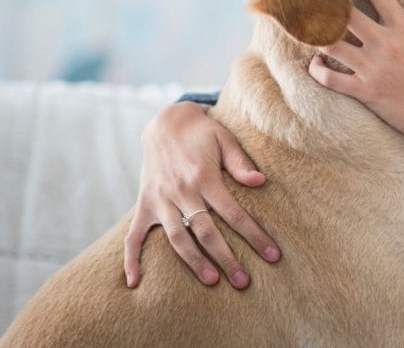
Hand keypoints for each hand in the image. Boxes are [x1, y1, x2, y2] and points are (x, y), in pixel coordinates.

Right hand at [123, 101, 280, 288]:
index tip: (272, 255)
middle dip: (226, 258)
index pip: (233, 213)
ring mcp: (159, 199)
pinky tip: (134, 282)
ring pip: (176, 238)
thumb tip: (261, 181)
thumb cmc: (203, 133)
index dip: (254, 235)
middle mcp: (180, 191)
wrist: (166, 122)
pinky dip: (131, 259)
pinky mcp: (144, 204)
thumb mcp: (225, 139)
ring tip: (211, 281)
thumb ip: (241, 162)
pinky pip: (132, 236)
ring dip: (193, 262)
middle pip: (206, 232)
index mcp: (204, 177)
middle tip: (243, 282)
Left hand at [308, 0, 403, 146]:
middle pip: (345, 14)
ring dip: (318, 35)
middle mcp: (385, 44)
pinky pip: (331, 80)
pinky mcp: (366, 92)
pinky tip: (316, 63)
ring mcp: (373, 69)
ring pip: (331, 44)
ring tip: (312, 28)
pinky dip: (318, 70)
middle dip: (329, 2)